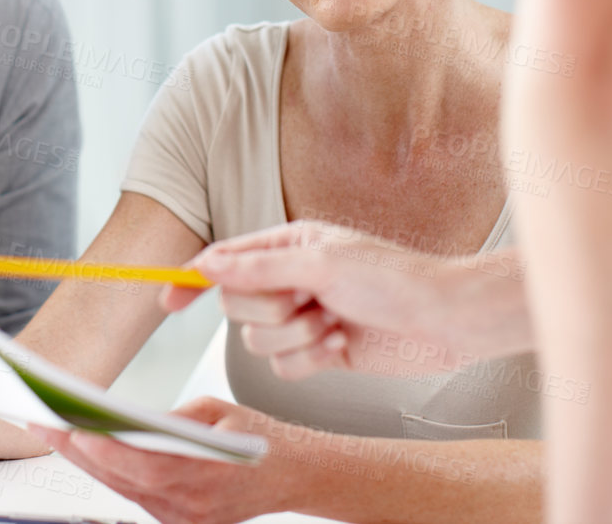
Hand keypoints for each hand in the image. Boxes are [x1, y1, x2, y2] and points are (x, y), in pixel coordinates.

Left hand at [29, 398, 320, 523]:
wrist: (295, 476)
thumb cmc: (260, 438)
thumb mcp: (217, 412)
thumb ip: (171, 418)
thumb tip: (125, 417)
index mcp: (209, 474)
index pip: (147, 466)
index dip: (109, 451)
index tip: (75, 431)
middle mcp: (193, 505)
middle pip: (124, 479)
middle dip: (78, 450)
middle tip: (41, 422)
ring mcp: (185, 519)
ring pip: (123, 489)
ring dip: (86, 461)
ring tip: (52, 431)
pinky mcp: (180, 523)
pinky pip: (135, 497)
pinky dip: (109, 473)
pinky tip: (85, 451)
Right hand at [160, 221, 529, 380]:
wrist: (443, 322)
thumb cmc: (394, 280)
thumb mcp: (321, 263)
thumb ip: (259, 265)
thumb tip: (208, 263)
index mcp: (288, 245)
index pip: (225, 260)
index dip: (193, 279)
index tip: (168, 300)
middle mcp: (291, 279)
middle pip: (237, 305)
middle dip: (268, 312)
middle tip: (306, 302)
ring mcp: (303, 317)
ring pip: (257, 340)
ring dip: (295, 338)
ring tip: (333, 325)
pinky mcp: (318, 352)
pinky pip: (284, 367)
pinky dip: (310, 360)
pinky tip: (341, 347)